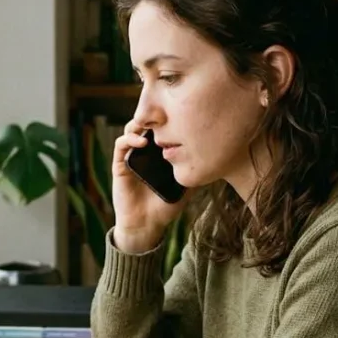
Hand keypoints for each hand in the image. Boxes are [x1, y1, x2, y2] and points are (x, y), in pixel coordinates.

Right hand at [111, 120, 187, 253]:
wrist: (146, 224)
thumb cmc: (165, 206)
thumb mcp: (186, 187)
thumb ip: (196, 173)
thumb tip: (217, 160)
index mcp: (159, 153)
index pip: (161, 128)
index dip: (168, 118)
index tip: (180, 114)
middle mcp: (144, 151)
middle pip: (147, 124)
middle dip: (154, 115)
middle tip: (165, 113)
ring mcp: (131, 156)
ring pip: (132, 129)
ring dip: (140, 123)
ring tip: (152, 126)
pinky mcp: (120, 164)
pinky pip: (121, 145)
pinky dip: (130, 139)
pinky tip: (142, 142)